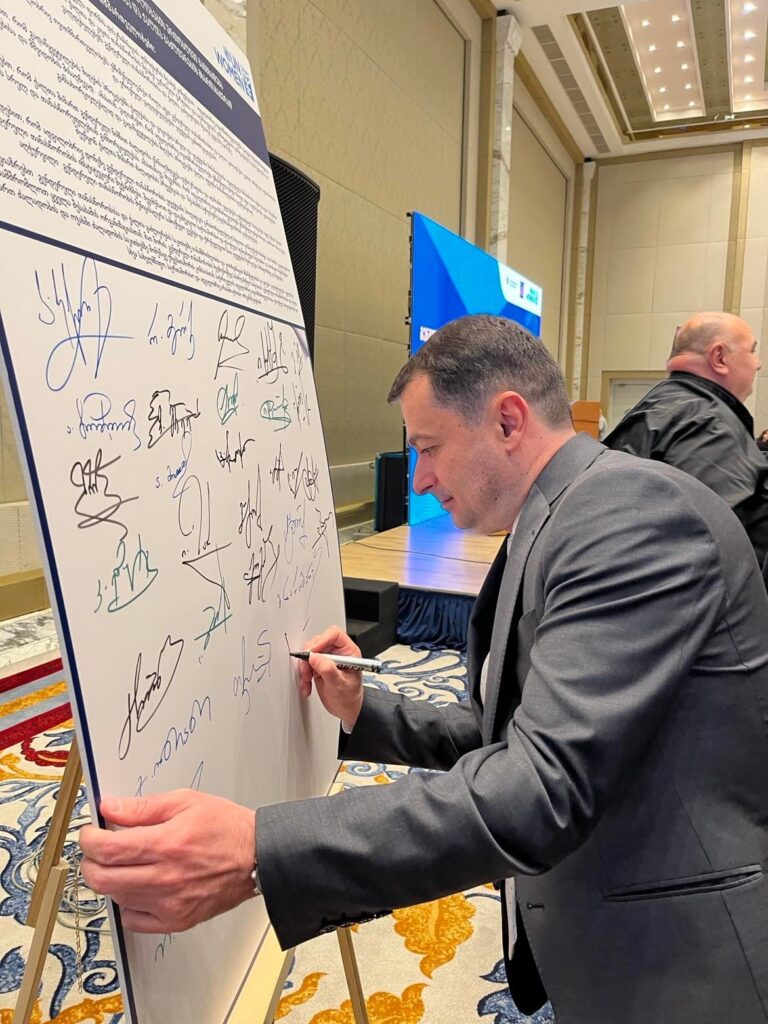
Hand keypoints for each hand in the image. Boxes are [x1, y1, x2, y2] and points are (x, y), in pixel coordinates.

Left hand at [79, 790, 254, 932]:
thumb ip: (143, 807)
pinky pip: (133, 919)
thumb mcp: (186, 801)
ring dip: (110, 879)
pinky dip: (127, 902)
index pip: (107, 849)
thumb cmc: (226, 827)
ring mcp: (169, 903)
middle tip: (98, 849)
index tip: (89, 833)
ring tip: (124, 863)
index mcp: (167, 844)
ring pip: (115, 897)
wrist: (258, 856)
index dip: (88, 840)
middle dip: (90, 861)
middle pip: (102, 878)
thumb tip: (111, 808)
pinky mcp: (176, 921)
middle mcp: (165, 878)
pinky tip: (139, 885)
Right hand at [298, 624, 364, 728]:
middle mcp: (337, 653)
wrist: (346, 709)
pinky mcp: (319, 667)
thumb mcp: (340, 684)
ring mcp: (327, 659)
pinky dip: (304, 675)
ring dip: (305, 667)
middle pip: (318, 643)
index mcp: (348, 652)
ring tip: (307, 680)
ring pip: (310, 654)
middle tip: (307, 669)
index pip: (335, 635)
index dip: (322, 640)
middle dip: (310, 656)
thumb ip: (327, 670)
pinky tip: (307, 685)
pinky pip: (306, 665)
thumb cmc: (350, 697)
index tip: (313, 651)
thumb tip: (314, 657)